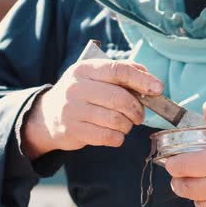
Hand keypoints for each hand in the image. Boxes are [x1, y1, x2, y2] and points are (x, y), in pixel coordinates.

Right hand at [21, 59, 162, 158]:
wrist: (47, 115)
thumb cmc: (82, 93)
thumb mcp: (95, 75)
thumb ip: (121, 72)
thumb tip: (149, 78)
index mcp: (85, 69)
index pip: (118, 70)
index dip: (142, 80)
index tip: (158, 89)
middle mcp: (77, 87)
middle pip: (119, 98)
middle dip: (137, 109)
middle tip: (139, 114)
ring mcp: (73, 110)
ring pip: (116, 120)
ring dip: (128, 125)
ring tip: (125, 123)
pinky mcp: (74, 130)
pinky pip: (108, 137)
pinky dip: (118, 137)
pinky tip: (116, 134)